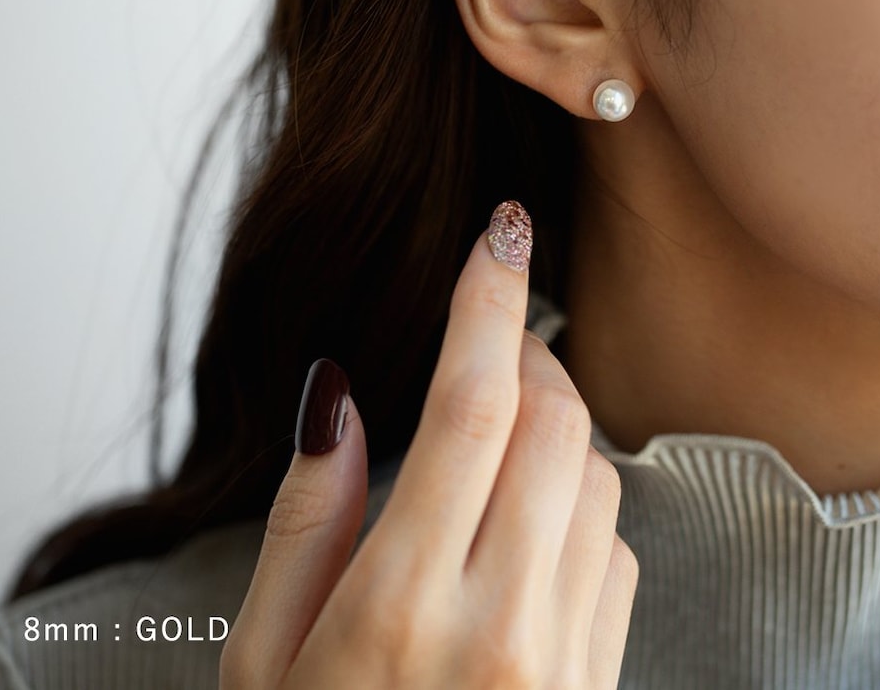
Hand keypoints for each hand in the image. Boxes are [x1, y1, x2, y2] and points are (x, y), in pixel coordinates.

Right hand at [220, 201, 637, 687]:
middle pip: (552, 424)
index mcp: (401, 608)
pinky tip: (526, 531)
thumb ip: (306, 516)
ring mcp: (566, 661)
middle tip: (490, 344)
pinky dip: (580, 504)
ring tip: (495, 450)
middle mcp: (502, 627)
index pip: (470, 408)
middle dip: (528, 356)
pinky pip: (617, 549)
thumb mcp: (262, 656)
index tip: (499, 234)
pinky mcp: (601, 684)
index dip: (487, 304)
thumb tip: (340, 393)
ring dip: (554, 431)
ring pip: (595, 478)